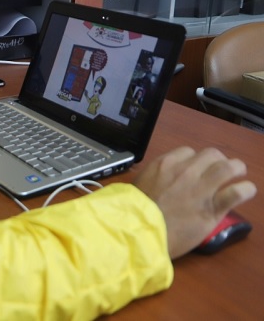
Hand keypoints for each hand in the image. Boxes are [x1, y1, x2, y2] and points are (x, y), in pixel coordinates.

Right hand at [133, 146, 256, 258]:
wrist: (139, 230)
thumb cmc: (135, 210)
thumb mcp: (141, 184)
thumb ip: (155, 178)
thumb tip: (162, 181)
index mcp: (166, 164)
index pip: (188, 152)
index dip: (195, 161)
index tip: (196, 170)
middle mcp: (186, 171)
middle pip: (211, 155)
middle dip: (218, 161)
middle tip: (220, 171)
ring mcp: (201, 187)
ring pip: (228, 167)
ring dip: (236, 169)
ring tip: (239, 175)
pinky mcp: (213, 207)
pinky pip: (237, 192)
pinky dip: (246, 189)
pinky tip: (246, 191)